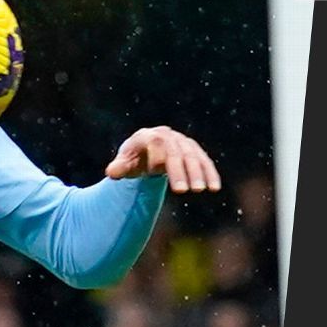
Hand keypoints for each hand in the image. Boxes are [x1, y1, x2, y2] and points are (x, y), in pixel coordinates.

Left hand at [105, 126, 221, 193]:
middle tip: (183, 190)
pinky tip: (215, 187)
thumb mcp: (123, 163)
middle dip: (181, 171)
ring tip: (203, 190)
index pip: (156, 143)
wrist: (145, 150)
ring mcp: (183, 142)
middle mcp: (168, 136)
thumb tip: (111, 172)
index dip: (157, 157)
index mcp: (148, 136)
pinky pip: (204, 161)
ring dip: (200, 173)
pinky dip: (210, 173)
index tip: (155, 172)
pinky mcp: (194, 151)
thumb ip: (119, 167)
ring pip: (194, 156)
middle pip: (177, 152)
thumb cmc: (132, 159)